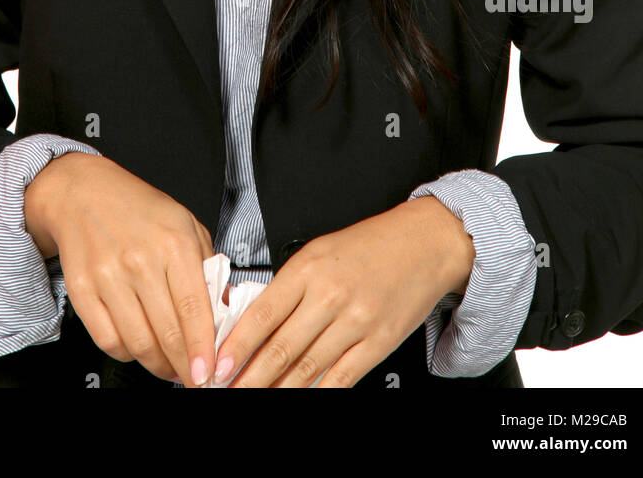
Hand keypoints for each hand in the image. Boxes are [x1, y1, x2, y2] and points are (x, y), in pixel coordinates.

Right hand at [23, 151, 216, 387]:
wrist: (83, 193)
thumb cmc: (139, 209)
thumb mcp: (186, 224)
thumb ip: (207, 267)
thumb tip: (225, 310)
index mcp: (173, 242)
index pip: (193, 309)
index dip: (203, 348)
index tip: (211, 372)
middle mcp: (140, 260)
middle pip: (167, 333)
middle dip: (184, 366)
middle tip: (195, 377)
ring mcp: (108, 276)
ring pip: (138, 343)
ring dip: (158, 366)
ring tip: (170, 366)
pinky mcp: (82, 290)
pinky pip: (108, 339)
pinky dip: (127, 354)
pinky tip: (139, 348)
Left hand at [213, 197, 474, 387]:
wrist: (425, 242)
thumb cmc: (371, 244)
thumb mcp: (320, 251)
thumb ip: (289, 285)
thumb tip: (256, 323)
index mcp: (309, 267)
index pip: (262, 314)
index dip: (236, 347)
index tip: (217, 366)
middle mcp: (330, 295)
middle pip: (280, 348)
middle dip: (249, 378)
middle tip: (227, 390)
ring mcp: (356, 321)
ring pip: (306, 369)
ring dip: (277, 391)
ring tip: (254, 398)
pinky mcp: (378, 342)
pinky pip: (342, 377)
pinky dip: (319, 393)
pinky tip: (302, 399)